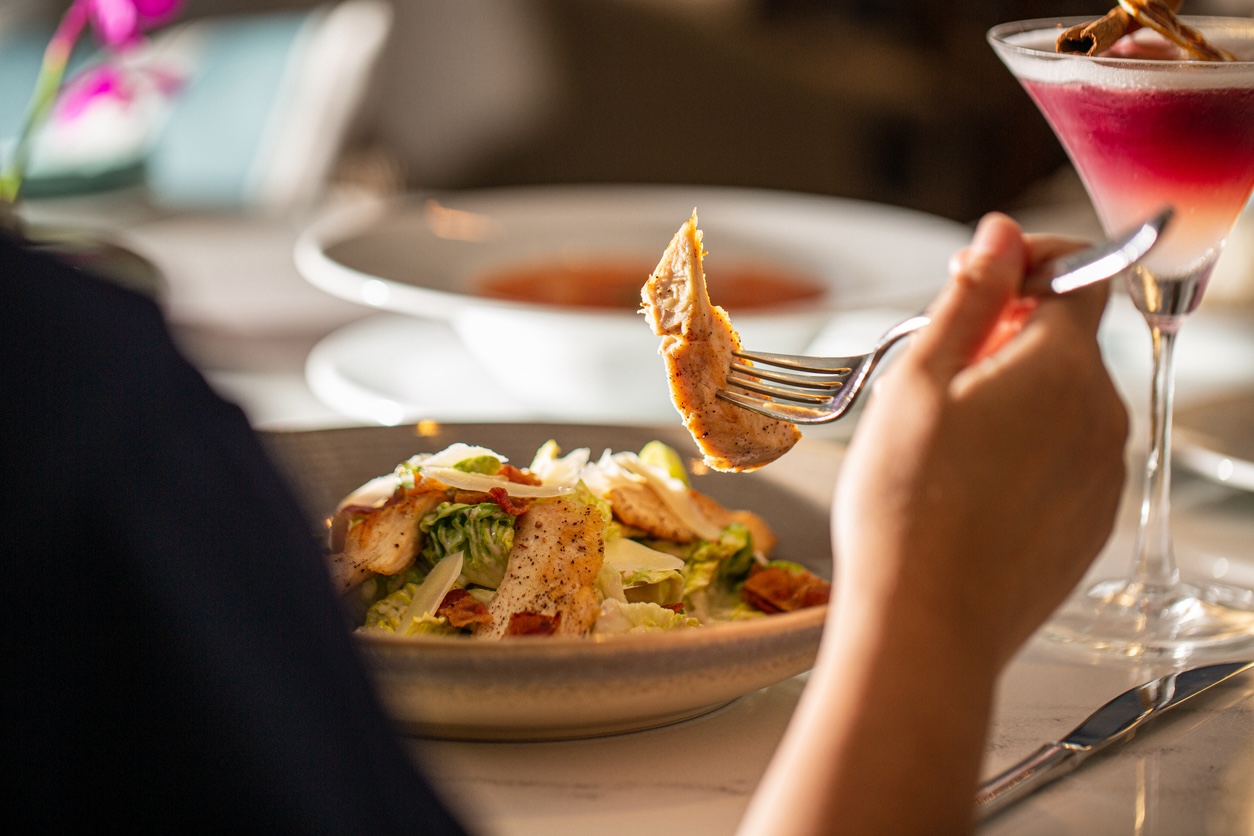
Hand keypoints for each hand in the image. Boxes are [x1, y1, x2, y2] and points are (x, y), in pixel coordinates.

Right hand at [833, 212, 1128, 668]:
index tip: (977, 279)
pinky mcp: (1091, 525)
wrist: (925, 626)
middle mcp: (1102, 417)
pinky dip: (1026, 450)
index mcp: (1061, 368)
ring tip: (942, 439)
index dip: (1029, 261)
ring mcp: (1104, 477)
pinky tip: (967, 486)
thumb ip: (971, 297)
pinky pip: (1067, 460)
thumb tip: (1002, 234)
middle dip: (1009, 335)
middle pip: (1068, 341)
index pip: (1081, 274)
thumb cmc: (905, 503)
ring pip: (1066, 403)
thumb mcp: (918, 380)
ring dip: (1015, 395)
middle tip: (936, 371)